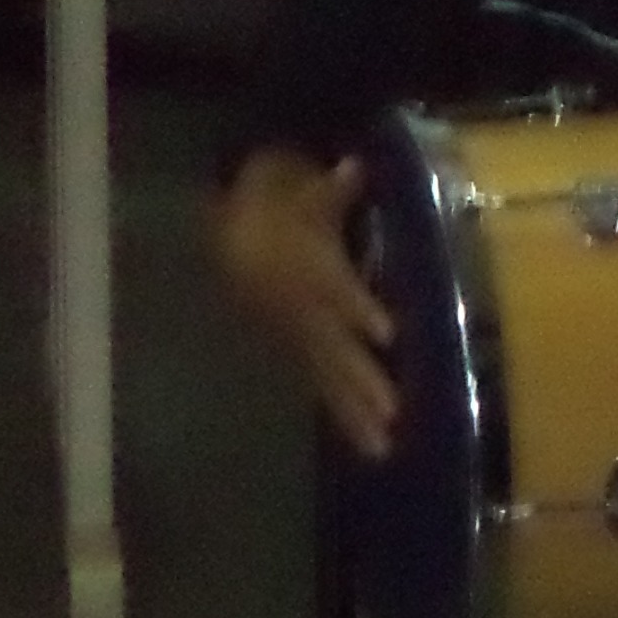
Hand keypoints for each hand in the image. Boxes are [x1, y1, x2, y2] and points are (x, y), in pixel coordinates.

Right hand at [208, 148, 399, 459]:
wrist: (225, 231)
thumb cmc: (274, 204)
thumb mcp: (298, 189)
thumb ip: (331, 189)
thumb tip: (355, 167)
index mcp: (301, 266)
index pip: (332, 288)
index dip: (357, 308)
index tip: (387, 333)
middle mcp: (297, 308)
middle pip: (332, 348)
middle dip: (361, 381)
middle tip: (392, 416)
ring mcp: (294, 334)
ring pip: (326, 377)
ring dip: (354, 413)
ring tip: (383, 449)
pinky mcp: (295, 350)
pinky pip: (320, 384)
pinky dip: (343, 413)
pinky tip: (368, 441)